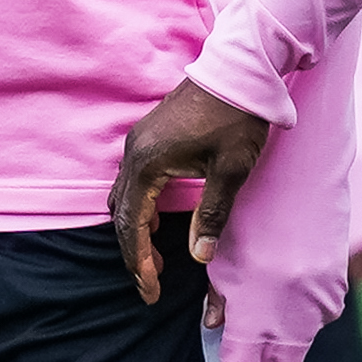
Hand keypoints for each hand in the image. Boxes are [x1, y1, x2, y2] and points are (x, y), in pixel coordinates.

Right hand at [109, 78, 272, 302]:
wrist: (240, 68)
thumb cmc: (237, 117)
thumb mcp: (230, 170)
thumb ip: (211, 214)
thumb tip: (200, 255)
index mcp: (147, 162)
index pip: (132, 225)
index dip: (138, 263)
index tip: (150, 292)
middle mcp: (133, 152)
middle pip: (121, 215)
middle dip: (134, 253)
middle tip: (152, 284)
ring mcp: (138, 141)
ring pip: (123, 198)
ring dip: (135, 230)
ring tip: (156, 260)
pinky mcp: (148, 136)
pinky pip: (132, 181)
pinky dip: (139, 208)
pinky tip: (157, 220)